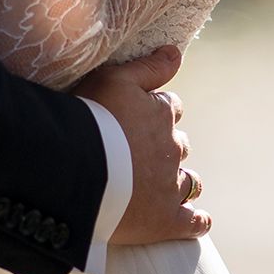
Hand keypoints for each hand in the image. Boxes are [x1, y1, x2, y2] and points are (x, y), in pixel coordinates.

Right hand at [73, 46, 212, 243]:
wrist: (74, 170)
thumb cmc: (90, 119)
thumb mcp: (114, 79)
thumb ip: (149, 67)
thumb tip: (177, 52)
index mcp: (161, 114)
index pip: (170, 108)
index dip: (156, 112)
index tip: (140, 119)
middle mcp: (172, 148)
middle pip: (178, 144)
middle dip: (166, 148)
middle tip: (140, 156)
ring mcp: (170, 186)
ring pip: (187, 180)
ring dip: (180, 181)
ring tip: (165, 187)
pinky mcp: (165, 220)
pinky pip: (190, 221)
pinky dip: (196, 221)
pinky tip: (199, 222)